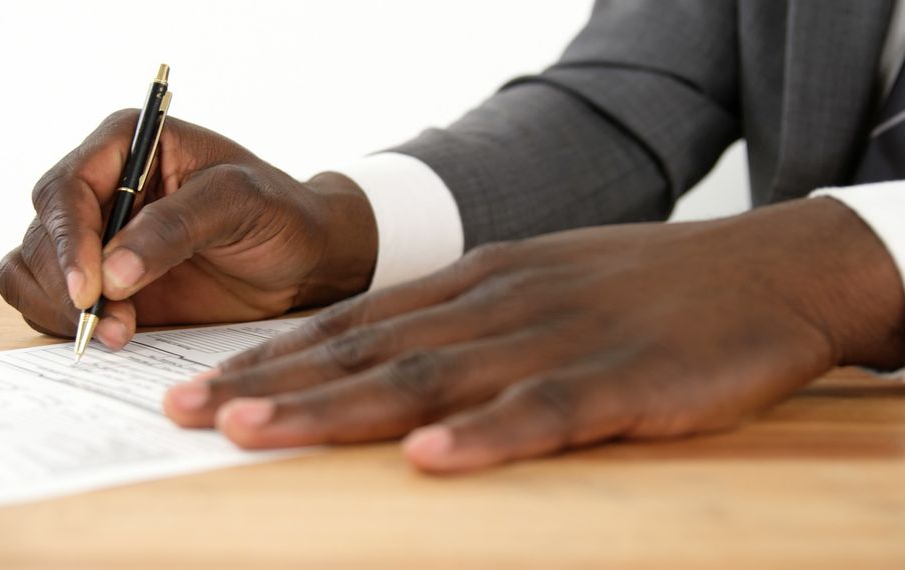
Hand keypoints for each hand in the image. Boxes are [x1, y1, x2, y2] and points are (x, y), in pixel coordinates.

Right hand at [0, 110, 376, 347]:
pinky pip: (51, 302)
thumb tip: (111, 272)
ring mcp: (96, 237)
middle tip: (112, 324)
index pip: (67, 189)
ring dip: (63, 309)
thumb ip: (176, 227)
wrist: (302, 260)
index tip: (90, 289)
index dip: (69, 241)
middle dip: (68, 284)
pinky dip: (68, 324)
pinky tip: (116, 334)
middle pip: (42, 234)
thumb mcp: (239, 203)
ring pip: (34, 271)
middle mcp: (100, 186)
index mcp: (126, 143)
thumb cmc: (279, 214)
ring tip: (120, 333)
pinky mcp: (102, 282)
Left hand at [163, 198, 904, 472]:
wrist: (765, 268)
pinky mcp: (624, 380)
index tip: (204, 388)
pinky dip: (486, 434)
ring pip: (430, 376)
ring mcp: (556, 339)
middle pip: (367, 350)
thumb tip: (388, 371)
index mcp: (475, 284)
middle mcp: (497, 304)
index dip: (274, 358)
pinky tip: (431, 457)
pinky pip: (545, 410)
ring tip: (257, 429)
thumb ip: (462, 325)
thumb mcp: (536, 288)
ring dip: (338, 405)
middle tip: (187, 413)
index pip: (354, 323)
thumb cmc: (638, 289)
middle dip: (271, 385)